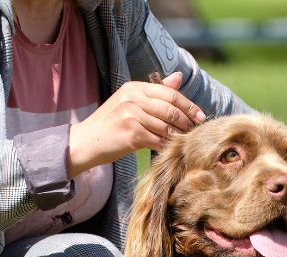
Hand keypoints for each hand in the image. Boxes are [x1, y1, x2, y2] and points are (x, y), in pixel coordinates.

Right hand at [68, 72, 205, 177]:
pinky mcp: (131, 134)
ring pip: (166, 126)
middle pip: (171, 109)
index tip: (200, 116)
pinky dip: (167, 146)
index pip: (169, 93)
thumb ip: (155, 92)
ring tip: (187, 141)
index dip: (188, 105)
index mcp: (135, 88)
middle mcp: (133, 98)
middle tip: (197, 130)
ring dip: (180, 136)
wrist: (85, 142)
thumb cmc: (110, 124)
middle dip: (188, 121)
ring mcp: (132, 116)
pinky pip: (158, 140)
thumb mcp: (130, 102)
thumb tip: (178, 77)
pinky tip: (172, 149)